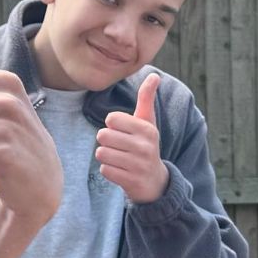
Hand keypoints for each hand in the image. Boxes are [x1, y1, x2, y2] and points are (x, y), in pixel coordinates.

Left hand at [95, 72, 169, 203]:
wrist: (156, 181)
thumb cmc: (145, 145)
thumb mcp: (148, 122)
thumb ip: (146, 98)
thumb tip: (154, 75)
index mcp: (147, 129)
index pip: (111, 118)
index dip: (112, 125)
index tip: (123, 132)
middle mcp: (145, 147)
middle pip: (102, 135)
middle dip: (106, 141)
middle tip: (120, 147)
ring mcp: (138, 165)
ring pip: (101, 153)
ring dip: (106, 156)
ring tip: (120, 158)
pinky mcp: (131, 181)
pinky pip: (104, 170)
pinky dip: (108, 170)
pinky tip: (121, 171)